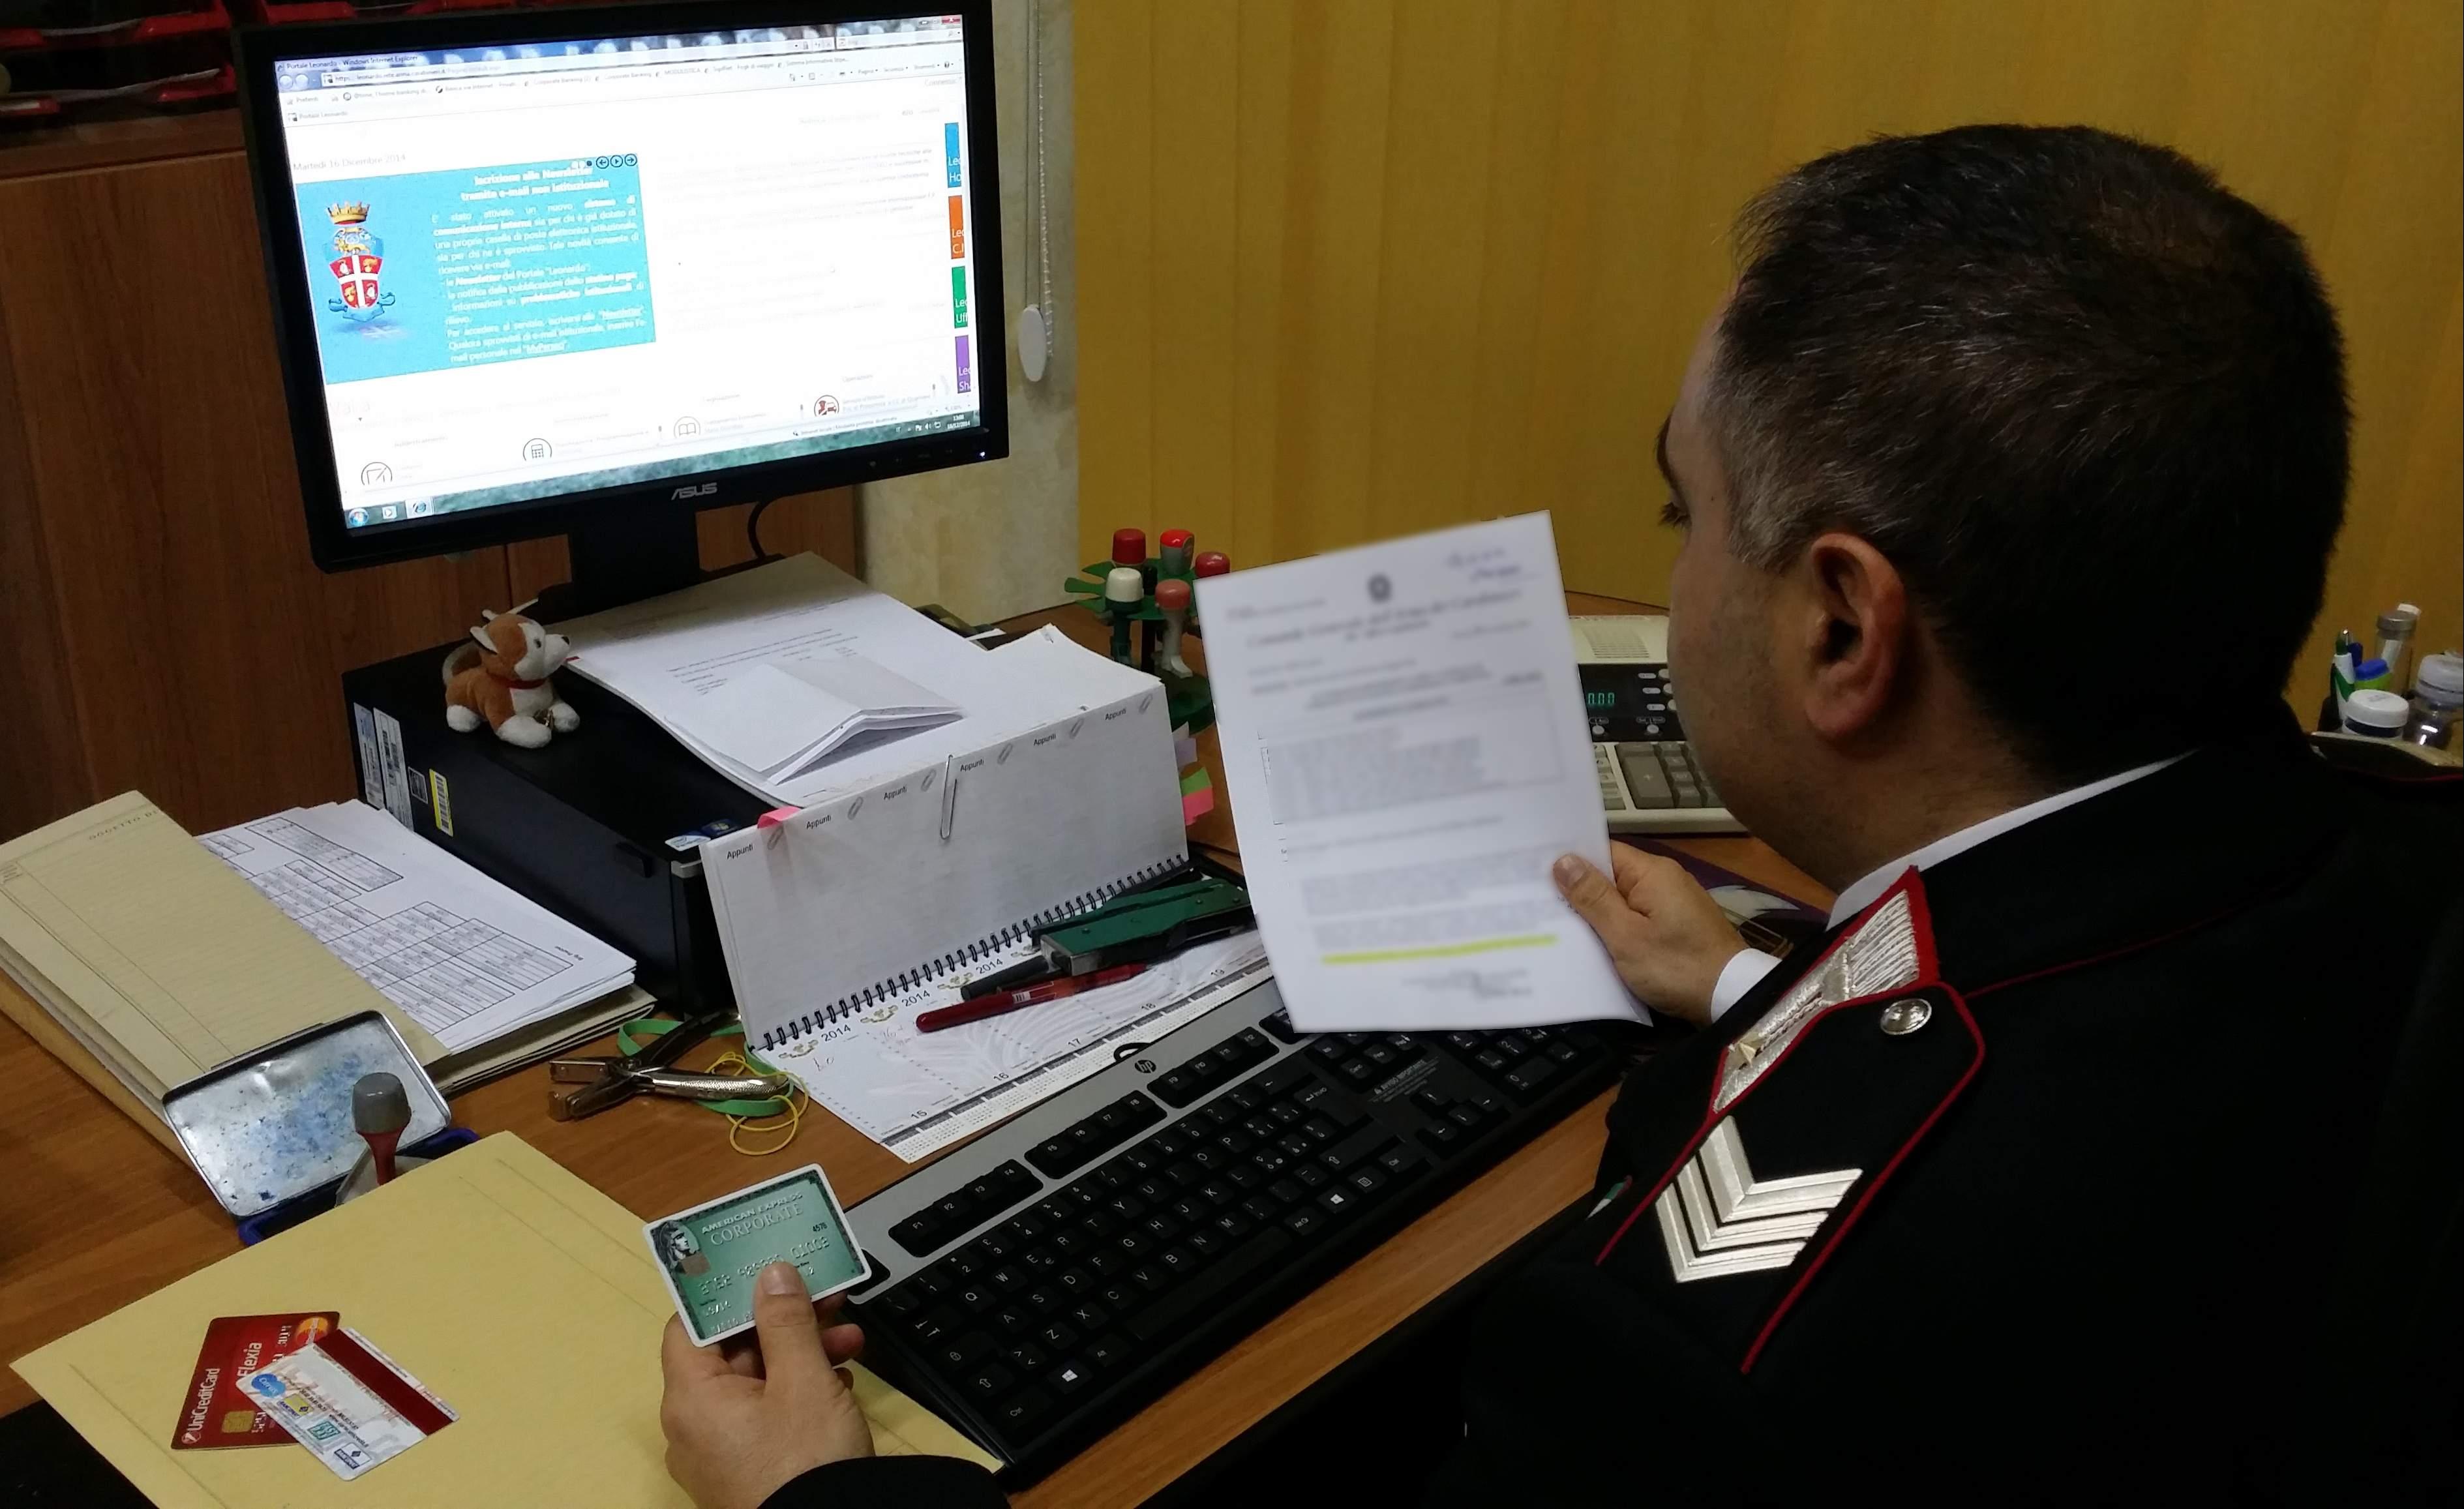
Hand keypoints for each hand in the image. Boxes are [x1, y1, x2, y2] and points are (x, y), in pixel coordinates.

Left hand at [660, 1262, 874, 1508]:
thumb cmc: (807, 1462)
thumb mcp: (804, 1379)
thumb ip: (786, 1321)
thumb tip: (770, 1274)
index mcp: (691, 1399)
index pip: (691, 1326)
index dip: (726, 1294)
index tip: (762, 1268)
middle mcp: (693, 1428)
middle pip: (730, 1353)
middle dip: (783, 1322)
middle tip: (825, 1297)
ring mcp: (719, 1454)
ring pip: (754, 1384)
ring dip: (800, 1354)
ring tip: (849, 1340)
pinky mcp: (746, 1471)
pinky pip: (764, 1417)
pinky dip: (798, 1392)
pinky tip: (840, 1383)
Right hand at [1553, 844, 1746, 1026]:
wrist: (1732, 999)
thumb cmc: (1675, 966)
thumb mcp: (1626, 936)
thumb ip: (1594, 898)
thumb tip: (1563, 860)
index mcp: (1652, 873)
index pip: (1602, 852)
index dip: (1569, 862)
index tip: (1533, 872)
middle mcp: (1665, 880)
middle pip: (1611, 877)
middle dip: (1578, 891)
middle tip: (1534, 901)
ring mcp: (1673, 904)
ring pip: (1623, 900)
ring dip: (1596, 913)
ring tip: (1555, 923)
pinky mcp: (1678, 927)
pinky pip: (1638, 918)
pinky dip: (1617, 928)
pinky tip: (1594, 942)